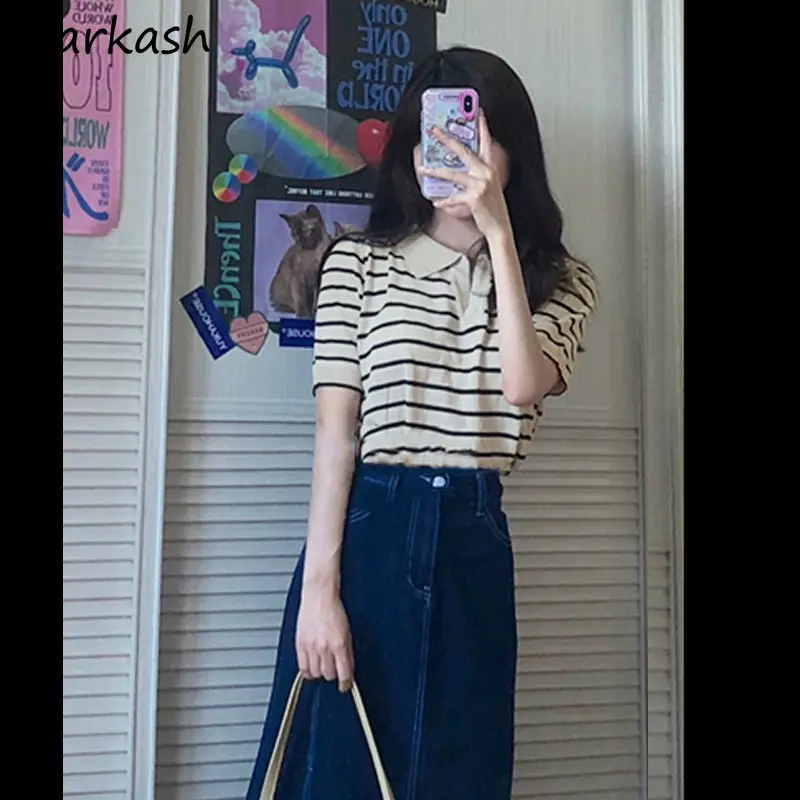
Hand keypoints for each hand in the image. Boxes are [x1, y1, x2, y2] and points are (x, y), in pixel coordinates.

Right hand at [296, 586, 353, 692]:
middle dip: (332, 674)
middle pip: (328, 675)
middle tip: (333, 669)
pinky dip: (308, 671)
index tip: (345, 686)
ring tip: (322, 665)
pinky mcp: (300, 644)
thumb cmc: (334, 610)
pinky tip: (311, 666)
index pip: (344, 673)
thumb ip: (347, 652)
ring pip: (315, 674)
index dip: (346, 684)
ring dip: (320, 672)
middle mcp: (325, 647)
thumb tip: (347, 670)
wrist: (319, 596)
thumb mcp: (347, 631)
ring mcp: (311, 646)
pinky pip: (302, 668)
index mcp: (340, 643)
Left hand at [419, 111, 511, 241]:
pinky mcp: (474, 198)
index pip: (486, 142)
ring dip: (435, 172)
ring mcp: (481, 184)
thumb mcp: (488, 186)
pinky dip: (445, 201)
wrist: (500, 227)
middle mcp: (486, 172)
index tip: (477, 110)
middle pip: (464, 151)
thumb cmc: (492, 208)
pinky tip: (437, 203)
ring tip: (423, 169)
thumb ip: (476, 174)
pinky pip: (454, 197)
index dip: (482, 125)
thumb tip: (457, 169)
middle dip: (447, 139)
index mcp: (490, 167)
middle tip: (434, 130)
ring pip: (453, 174)